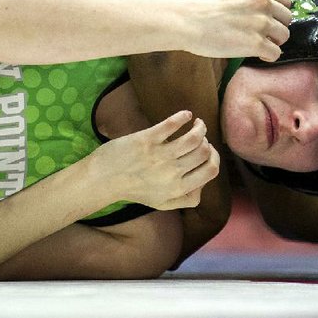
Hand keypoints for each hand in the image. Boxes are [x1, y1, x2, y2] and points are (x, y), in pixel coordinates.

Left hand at [93, 111, 219, 209]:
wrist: (103, 179)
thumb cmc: (133, 190)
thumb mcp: (162, 203)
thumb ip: (185, 199)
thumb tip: (203, 186)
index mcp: (178, 188)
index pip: (211, 171)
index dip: (214, 158)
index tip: (207, 151)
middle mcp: (172, 173)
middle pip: (205, 152)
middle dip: (207, 141)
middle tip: (200, 137)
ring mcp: (160, 155)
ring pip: (194, 137)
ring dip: (200, 127)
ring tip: (197, 123)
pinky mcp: (147, 140)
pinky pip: (172, 124)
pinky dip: (183, 117)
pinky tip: (186, 115)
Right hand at [187, 0, 291, 61]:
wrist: (189, 21)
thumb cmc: (203, 7)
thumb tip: (263, 3)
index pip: (285, 1)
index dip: (278, 13)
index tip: (269, 21)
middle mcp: (263, 2)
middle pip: (286, 19)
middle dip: (276, 28)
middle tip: (262, 35)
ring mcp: (261, 23)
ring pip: (283, 36)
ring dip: (273, 42)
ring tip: (258, 45)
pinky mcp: (256, 43)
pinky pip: (275, 53)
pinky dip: (268, 56)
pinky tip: (257, 55)